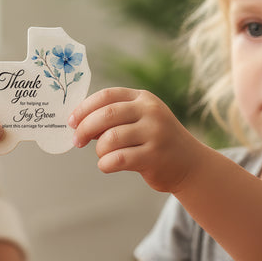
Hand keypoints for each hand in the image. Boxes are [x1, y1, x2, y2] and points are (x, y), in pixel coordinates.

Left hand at [69, 88, 202, 193]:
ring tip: (103, 154)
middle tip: (76, 140)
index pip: (106, 95)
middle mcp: (150, 112)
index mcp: (143, 99)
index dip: (84, 108)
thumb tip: (78, 123)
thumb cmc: (155, 141)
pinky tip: (108, 165)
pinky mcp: (154, 156)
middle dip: (84, 128)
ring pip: (110, 139)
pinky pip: (118, 159)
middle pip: (105, 115)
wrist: (190, 164)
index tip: (71, 121)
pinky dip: (105, 163)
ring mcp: (154, 133)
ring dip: (98, 149)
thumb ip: (113, 118)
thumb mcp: (140, 120)